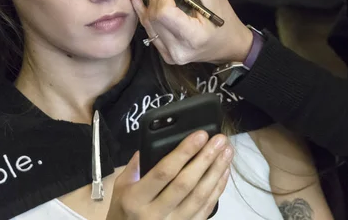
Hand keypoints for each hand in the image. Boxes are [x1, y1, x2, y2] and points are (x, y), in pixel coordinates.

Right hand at [106, 131, 232, 219]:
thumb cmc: (123, 212)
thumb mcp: (120, 188)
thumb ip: (135, 165)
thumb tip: (152, 142)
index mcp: (136, 199)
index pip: (164, 172)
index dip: (184, 152)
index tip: (200, 135)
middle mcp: (155, 214)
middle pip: (185, 183)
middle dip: (205, 159)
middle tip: (219, 140)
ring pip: (199, 196)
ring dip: (216, 172)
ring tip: (227, 152)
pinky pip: (205, 209)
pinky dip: (217, 190)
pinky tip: (224, 173)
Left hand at [127, 0, 252, 65]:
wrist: (229, 45)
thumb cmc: (224, 20)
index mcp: (193, 37)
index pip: (164, 13)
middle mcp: (179, 49)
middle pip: (154, 17)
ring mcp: (170, 54)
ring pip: (148, 22)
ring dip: (150, 1)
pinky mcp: (165, 53)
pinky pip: (149, 29)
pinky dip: (143, 11)